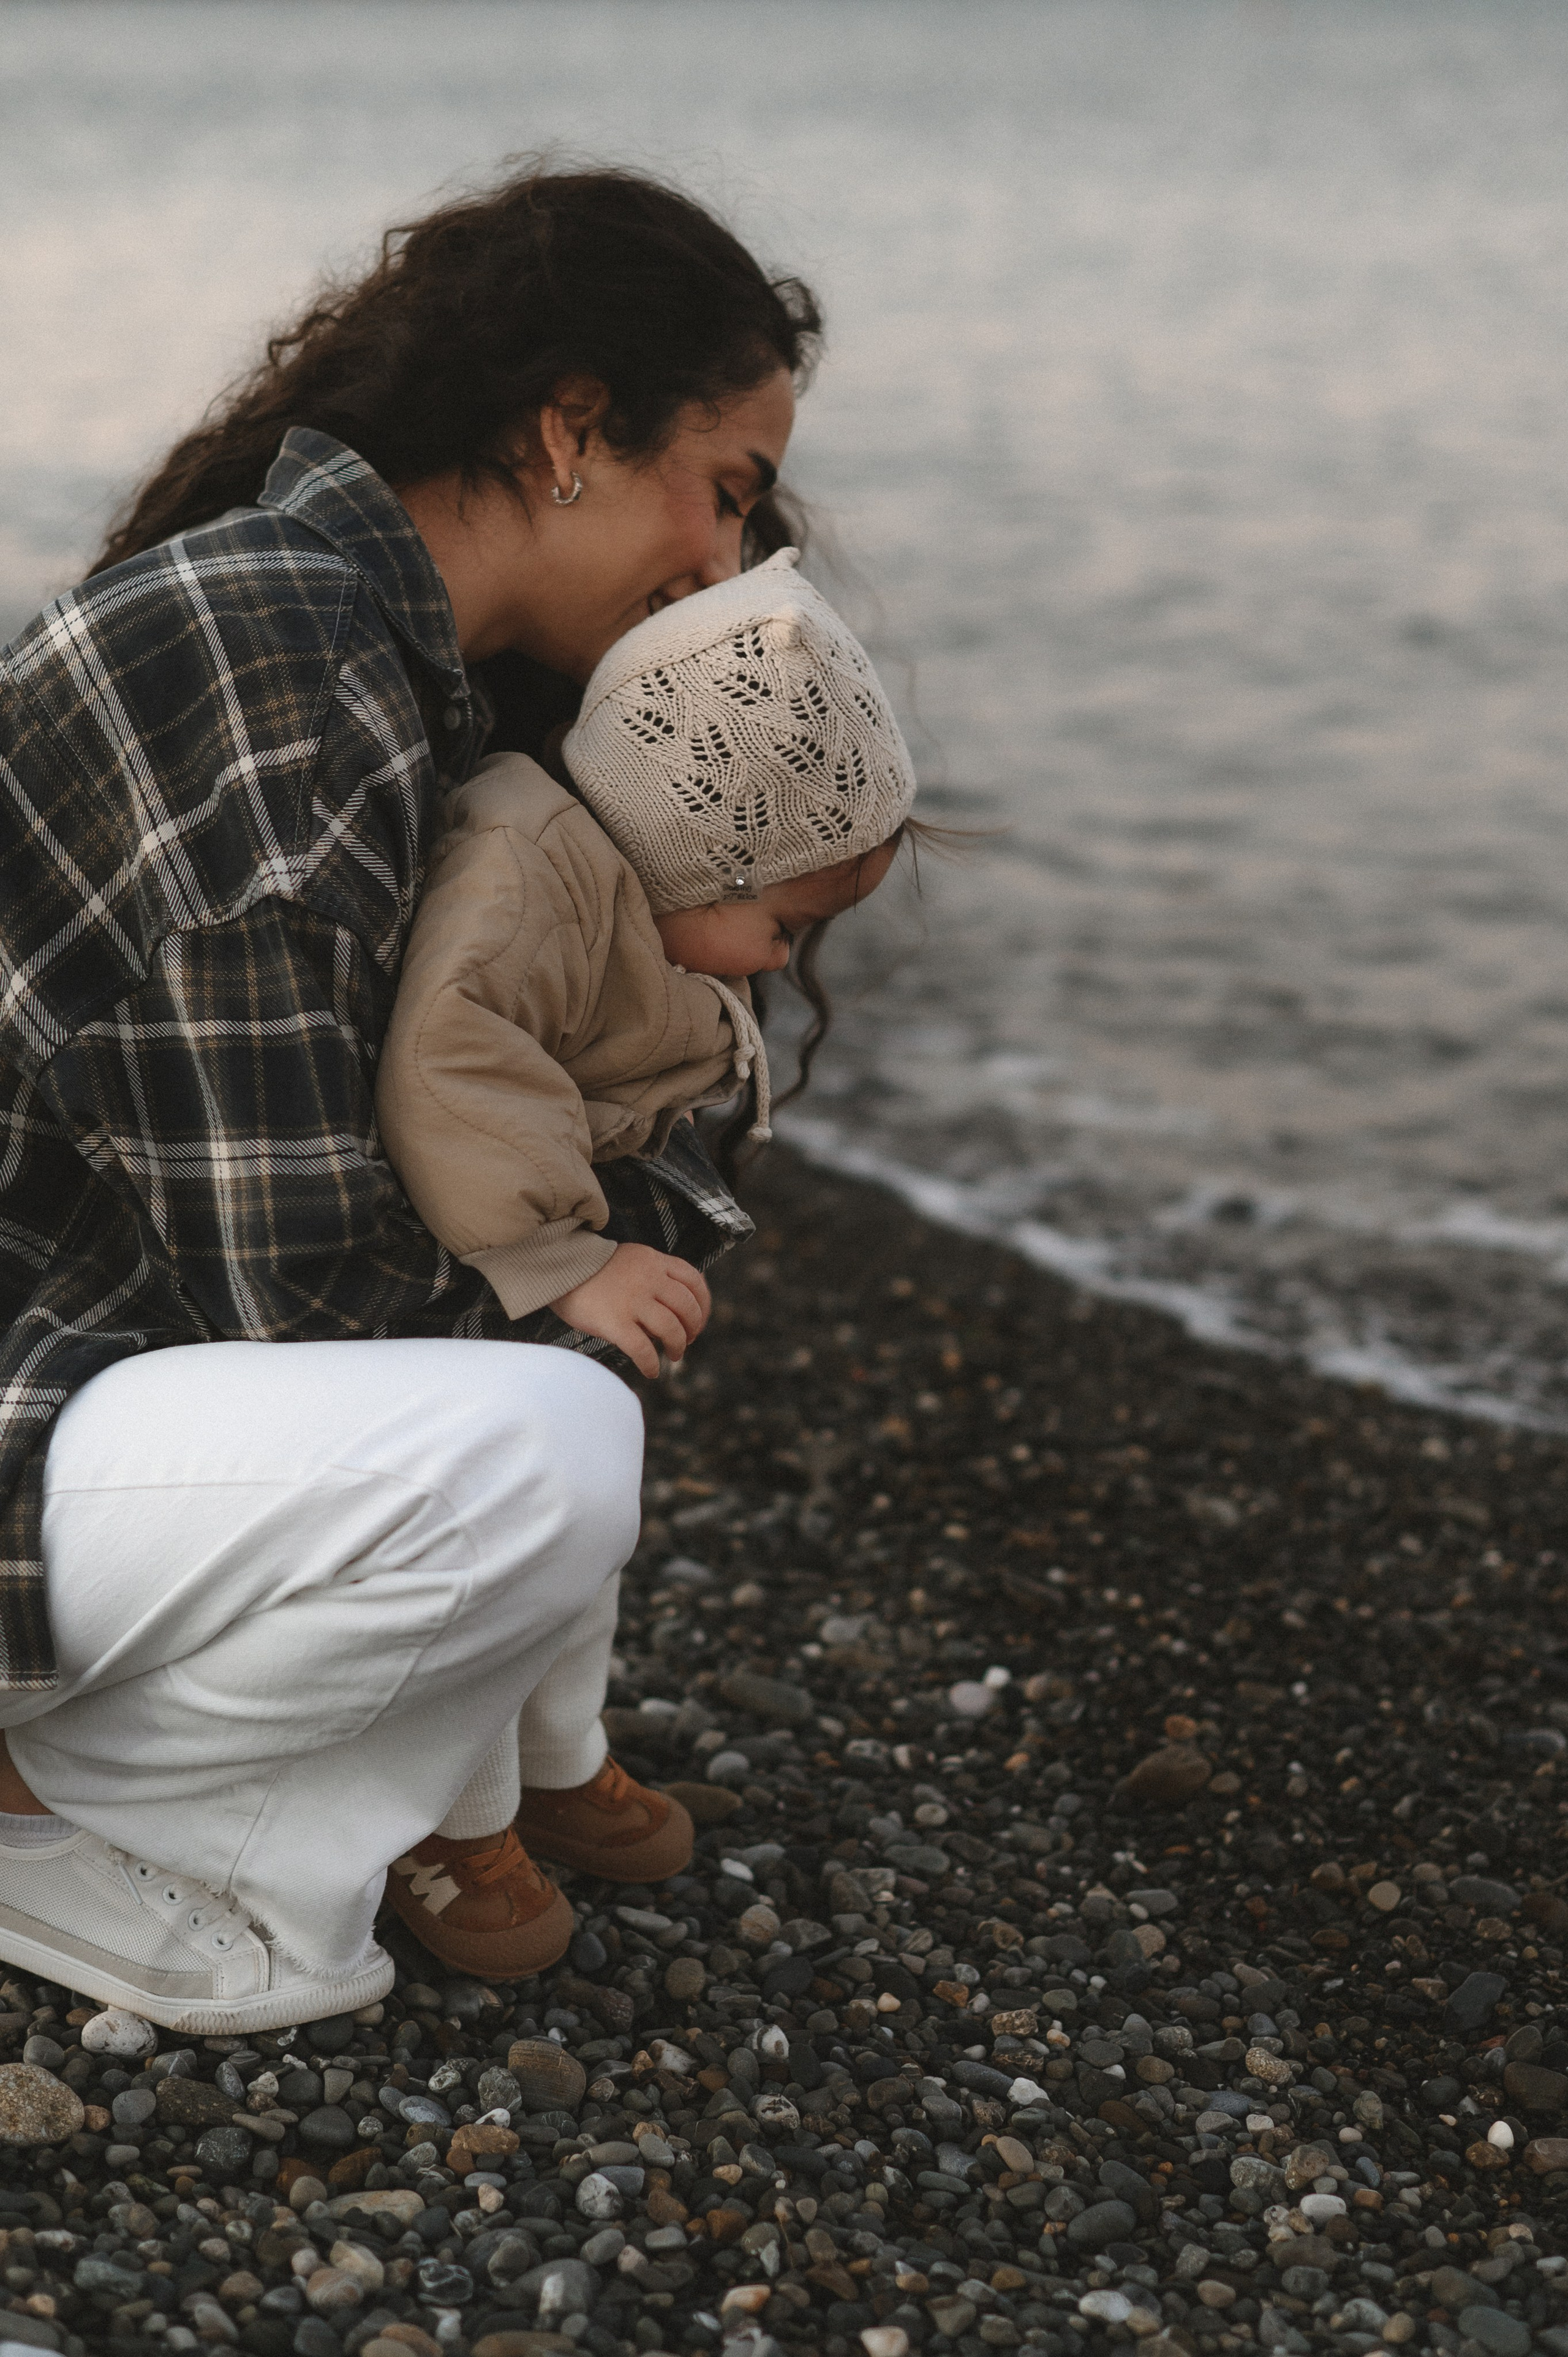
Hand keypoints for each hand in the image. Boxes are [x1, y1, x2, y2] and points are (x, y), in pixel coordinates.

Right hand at [550, 1244, 710, 1378]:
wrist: (556, 1268)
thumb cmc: (591, 1269)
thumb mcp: (630, 1259)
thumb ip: (653, 1274)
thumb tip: (673, 1305)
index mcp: (653, 1261)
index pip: (694, 1281)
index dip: (704, 1305)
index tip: (699, 1321)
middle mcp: (648, 1279)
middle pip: (687, 1307)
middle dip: (693, 1328)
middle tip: (686, 1341)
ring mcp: (632, 1300)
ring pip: (671, 1329)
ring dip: (678, 1346)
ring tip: (673, 1356)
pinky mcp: (614, 1322)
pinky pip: (643, 1349)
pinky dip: (651, 1364)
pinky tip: (650, 1370)